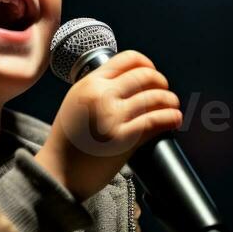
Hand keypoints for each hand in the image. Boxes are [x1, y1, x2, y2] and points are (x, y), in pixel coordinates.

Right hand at [34, 50, 181, 201]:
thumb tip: (127, 83)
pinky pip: (156, 121)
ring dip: (170, 100)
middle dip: (161, 82)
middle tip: (164, 92)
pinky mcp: (123, 139)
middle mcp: (101, 96)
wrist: (58, 172)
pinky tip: (174, 120)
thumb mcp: (75, 103)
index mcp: (89, 84)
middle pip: (145, 76)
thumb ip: (96, 90)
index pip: (127, 59)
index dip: (146, 63)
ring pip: (155, 97)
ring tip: (172, 107)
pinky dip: (171, 118)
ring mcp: (112, 117)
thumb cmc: (66, 143)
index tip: (152, 72)